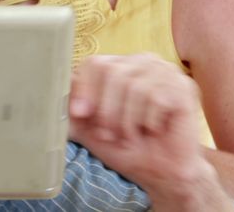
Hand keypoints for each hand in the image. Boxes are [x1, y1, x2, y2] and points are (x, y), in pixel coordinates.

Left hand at [68, 54, 209, 194]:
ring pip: (132, 85)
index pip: (94, 63)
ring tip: (131, 134)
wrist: (161, 172)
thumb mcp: (89, 129)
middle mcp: (142, 62)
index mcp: (120, 66)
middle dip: (106, 111)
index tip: (80, 114)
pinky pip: (155, 96)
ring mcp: (165, 71)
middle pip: (111, 71)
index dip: (84, 90)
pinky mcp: (183, 86)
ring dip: (127, 120)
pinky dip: (147, 121)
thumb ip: (71, 110)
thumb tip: (50, 95)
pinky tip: (153, 129)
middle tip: (111, 133)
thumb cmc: (127, 147)